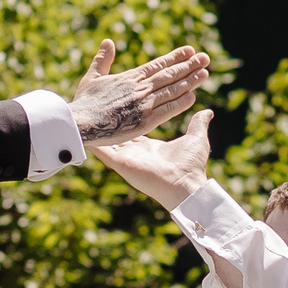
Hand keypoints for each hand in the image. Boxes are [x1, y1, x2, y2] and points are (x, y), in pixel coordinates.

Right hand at [69, 40, 211, 147]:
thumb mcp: (92, 77)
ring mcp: (144, 104)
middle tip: (206, 58)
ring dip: (190, 81)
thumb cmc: (84, 102)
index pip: (158, 65)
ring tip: (205, 73)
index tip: (190, 51)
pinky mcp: (145, 121)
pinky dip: (180, 103)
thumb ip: (102, 59)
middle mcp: (140, 88)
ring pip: (172, 90)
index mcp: (130, 77)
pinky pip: (167, 110)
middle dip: (189, 66)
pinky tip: (193, 96)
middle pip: (169, 75)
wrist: (81, 123)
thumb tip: (108, 41)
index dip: (175, 58)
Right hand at [93, 107, 215, 210]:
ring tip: (81, 114)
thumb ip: (197, 123)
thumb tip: (207, 112)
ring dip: (96, 128)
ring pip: (106, 140)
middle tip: (95, 104)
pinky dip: (92, 140)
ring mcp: (125, 158)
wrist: (186, 184)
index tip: (117, 103)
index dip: (125, 116)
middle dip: (108, 120)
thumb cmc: (191, 164)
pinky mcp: (120, 162)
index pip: (132, 128)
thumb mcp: (195, 138)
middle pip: (116, 133)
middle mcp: (134, 152)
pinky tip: (80, 128)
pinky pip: (102, 150)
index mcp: (148, 147)